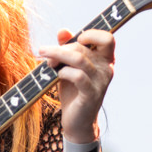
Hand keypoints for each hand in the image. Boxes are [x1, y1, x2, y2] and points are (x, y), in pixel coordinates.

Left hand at [40, 28, 114, 142]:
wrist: (77, 121)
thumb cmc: (73, 91)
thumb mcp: (69, 67)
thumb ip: (68, 48)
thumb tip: (62, 30)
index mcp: (105, 59)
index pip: (107, 38)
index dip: (91, 34)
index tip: (74, 39)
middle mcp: (107, 68)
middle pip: (83, 47)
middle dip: (60, 48)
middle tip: (44, 53)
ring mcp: (101, 82)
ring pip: (79, 58)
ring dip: (57, 55)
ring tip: (45, 60)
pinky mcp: (91, 94)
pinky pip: (77, 76)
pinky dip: (63, 72)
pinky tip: (56, 75)